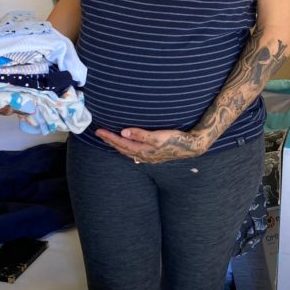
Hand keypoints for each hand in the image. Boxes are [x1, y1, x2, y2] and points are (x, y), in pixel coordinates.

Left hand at [95, 126, 210, 163]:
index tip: (99, 131)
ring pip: (127, 152)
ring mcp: (148, 157)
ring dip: (117, 146)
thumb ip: (140, 134)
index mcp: (142, 151)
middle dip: (110, 141)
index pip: (121, 143)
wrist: (190, 147)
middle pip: (122, 149)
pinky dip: (127, 149)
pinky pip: (134, 153)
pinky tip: (128, 148)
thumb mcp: (158, 136)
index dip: (109, 137)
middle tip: (99, 134)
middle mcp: (143, 156)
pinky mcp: (153, 155)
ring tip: (109, 140)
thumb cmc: (175, 139)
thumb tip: (123, 132)